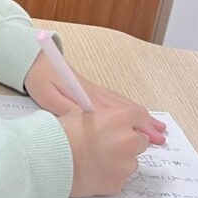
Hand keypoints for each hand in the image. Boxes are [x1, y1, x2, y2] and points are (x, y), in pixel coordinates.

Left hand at [24, 51, 166, 144]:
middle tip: (161, 137)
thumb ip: (68, 109)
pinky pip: (118, 101)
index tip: (148, 136)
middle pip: (126, 110)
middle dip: (145, 124)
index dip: (134, 126)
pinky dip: (131, 110)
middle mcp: (96, 93)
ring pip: (124, 106)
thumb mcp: (49, 97)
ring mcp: (96, 91)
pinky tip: (139, 116)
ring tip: (158, 128)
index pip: (117, 114)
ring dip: (142, 117)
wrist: (36, 61)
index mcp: (87, 96)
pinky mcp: (92, 90)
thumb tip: (87, 123)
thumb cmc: (40, 79)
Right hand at [60, 107, 150, 196]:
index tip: (133, 126)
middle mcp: (128, 141)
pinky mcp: (118, 183)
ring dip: (119, 161)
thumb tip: (108, 123)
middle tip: (107, 146)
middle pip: (140, 141)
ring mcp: (125, 165)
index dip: (135, 122)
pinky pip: (119, 178)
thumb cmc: (60, 136)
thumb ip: (103, 118)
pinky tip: (93, 172)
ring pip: (131, 162)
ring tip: (96, 161)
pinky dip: (110, 176)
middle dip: (128, 143)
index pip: (140, 116)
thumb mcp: (81, 115)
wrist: (48, 162)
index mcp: (119, 119)